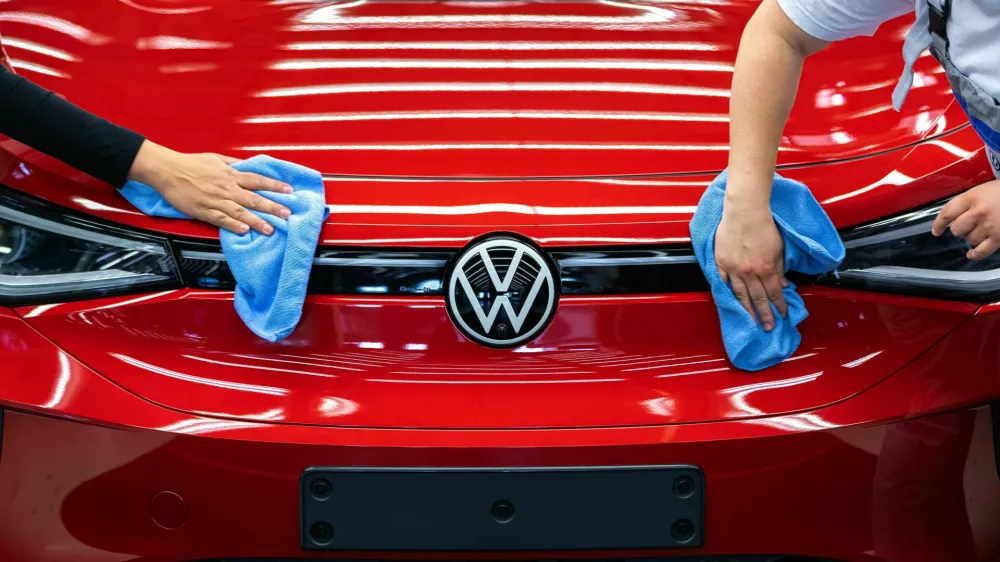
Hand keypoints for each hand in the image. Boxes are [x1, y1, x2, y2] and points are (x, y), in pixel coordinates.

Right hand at [127, 140, 292, 234]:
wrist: (168, 171)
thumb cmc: (191, 164)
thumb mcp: (217, 159)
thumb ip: (234, 164)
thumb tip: (249, 165)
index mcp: (231, 175)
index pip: (258, 180)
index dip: (274, 186)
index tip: (289, 191)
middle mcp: (227, 188)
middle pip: (254, 198)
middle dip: (272, 207)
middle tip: (288, 214)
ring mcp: (216, 200)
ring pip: (240, 212)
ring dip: (257, 221)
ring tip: (271, 229)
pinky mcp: (204, 211)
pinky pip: (221, 220)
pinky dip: (233, 225)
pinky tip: (244, 231)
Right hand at [714, 198, 787, 330]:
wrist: (745, 211)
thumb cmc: (764, 225)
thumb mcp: (779, 248)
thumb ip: (780, 268)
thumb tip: (783, 285)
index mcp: (766, 268)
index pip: (774, 293)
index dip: (779, 306)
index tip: (782, 315)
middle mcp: (749, 272)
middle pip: (757, 299)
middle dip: (764, 315)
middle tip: (767, 328)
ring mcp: (733, 269)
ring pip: (739, 295)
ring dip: (746, 310)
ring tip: (750, 321)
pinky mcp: (720, 262)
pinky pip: (723, 282)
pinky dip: (726, 292)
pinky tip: (730, 301)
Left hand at [931, 179, 999, 259]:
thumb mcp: (985, 189)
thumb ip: (969, 201)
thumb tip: (953, 217)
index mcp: (973, 197)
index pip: (947, 213)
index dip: (938, 224)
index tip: (936, 231)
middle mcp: (979, 212)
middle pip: (957, 229)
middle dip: (959, 229)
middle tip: (967, 226)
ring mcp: (990, 226)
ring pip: (969, 239)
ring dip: (972, 237)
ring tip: (982, 230)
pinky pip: (981, 251)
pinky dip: (975, 254)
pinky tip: (972, 253)